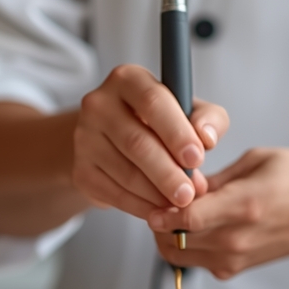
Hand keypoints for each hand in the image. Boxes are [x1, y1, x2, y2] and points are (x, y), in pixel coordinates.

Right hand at [72, 65, 228, 218]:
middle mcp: (99, 104)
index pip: (152, 102)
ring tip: (180, 203)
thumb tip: (207, 139)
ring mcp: (84, 138)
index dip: (177, 132)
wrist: (116, 142)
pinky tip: (159, 209)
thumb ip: (208, 119)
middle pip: (136, 142)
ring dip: (156, 194)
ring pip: (125, 172)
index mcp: (128, 80)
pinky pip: (114, 194)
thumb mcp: (189, 112)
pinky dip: (141, 207)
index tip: (197, 158)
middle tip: (189, 194)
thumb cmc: (160, 123)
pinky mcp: (81, 170)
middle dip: (167, 173)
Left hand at [146, 148, 288, 279]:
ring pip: (177, 253)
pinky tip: (191, 225)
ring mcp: (235, 257)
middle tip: (161, 197)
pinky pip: (192, 260)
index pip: (189, 218)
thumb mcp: (257, 161)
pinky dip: (182, 245)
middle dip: (159, 218)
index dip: (162, 210)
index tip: (151, 198)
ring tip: (174, 210)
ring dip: (167, 233)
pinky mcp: (233, 268)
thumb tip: (181, 184)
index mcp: (246, 204)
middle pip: (175, 238)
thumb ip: (215, 177)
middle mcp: (238, 238)